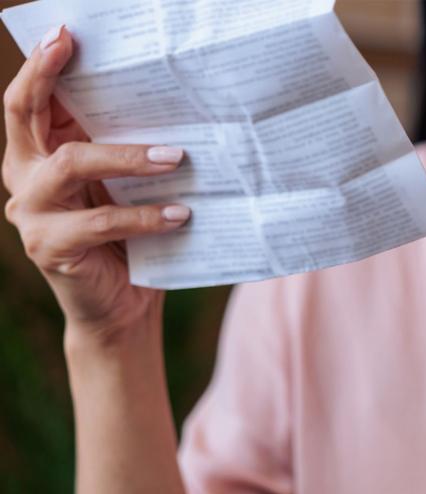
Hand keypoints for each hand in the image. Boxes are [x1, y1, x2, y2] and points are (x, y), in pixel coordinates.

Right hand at [2, 26, 189, 344]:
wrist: (125, 307)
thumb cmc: (132, 237)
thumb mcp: (125, 185)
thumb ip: (124, 147)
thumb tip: (168, 101)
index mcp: (40, 155)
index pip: (31, 102)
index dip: (42, 65)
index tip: (64, 32)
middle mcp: (25, 178)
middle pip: (25, 116)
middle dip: (48, 78)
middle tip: (76, 49)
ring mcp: (32, 213)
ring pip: (69, 165)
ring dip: (126, 157)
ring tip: (176, 157)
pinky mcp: (50, 248)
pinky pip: (99, 223)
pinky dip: (143, 216)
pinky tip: (179, 213)